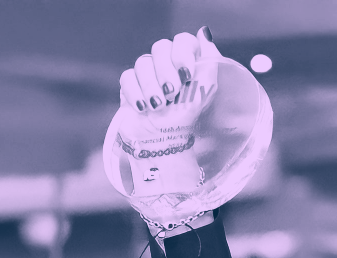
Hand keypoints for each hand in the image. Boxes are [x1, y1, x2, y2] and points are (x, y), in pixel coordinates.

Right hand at [114, 29, 219, 194]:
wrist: (166, 145)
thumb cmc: (188, 118)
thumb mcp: (205, 90)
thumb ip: (208, 61)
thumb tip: (204, 33)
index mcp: (187, 61)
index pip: (183, 40)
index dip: (183, 52)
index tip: (187, 73)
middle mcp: (166, 63)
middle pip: (160, 47)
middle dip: (166, 70)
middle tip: (173, 92)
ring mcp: (147, 73)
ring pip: (143, 62)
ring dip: (152, 85)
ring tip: (159, 106)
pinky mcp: (130, 86)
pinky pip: (127, 77)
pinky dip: (136, 93)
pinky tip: (144, 108)